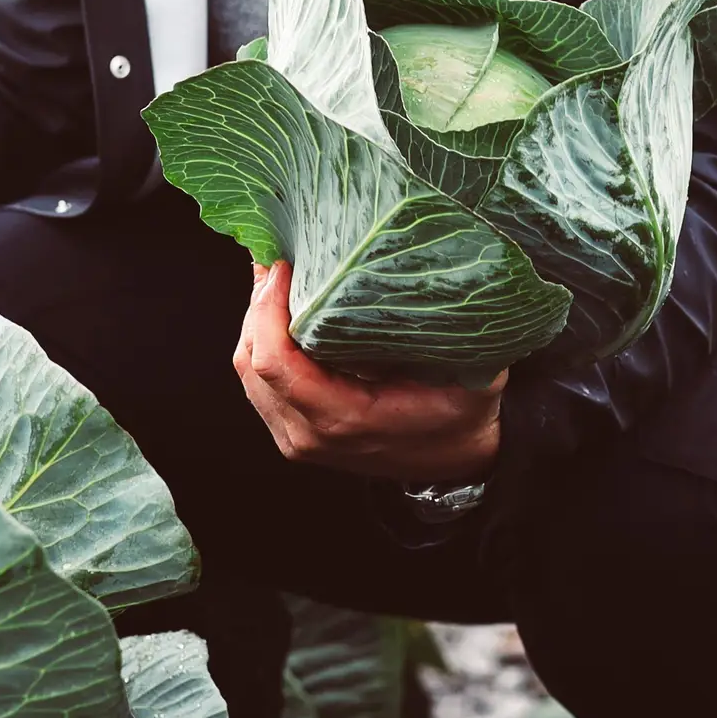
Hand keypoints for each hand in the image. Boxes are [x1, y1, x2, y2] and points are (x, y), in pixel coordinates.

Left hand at [234, 262, 504, 482]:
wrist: (458, 460)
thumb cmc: (463, 416)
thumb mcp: (469, 376)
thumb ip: (440, 335)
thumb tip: (416, 272)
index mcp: (344, 419)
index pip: (276, 362)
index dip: (268, 308)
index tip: (286, 264)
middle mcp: (309, 434)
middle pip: (251, 361)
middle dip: (257, 304)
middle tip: (276, 257)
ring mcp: (296, 438)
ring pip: (247, 371)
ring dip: (255, 321)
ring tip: (274, 276)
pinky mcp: (293, 432)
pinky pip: (258, 383)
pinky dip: (261, 342)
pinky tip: (278, 309)